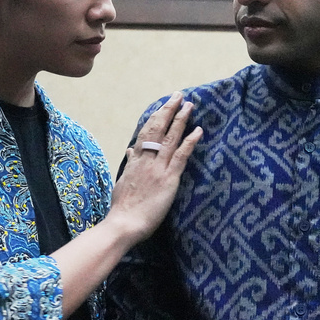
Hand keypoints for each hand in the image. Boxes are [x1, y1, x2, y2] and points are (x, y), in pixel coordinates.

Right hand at [108, 92, 201, 244]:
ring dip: (180, 119)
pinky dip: (189, 141)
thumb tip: (129, 151)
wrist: (123, 223)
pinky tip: (197, 130)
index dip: (156, 118)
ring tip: (189, 105)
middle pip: (157, 128)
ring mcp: (157, 168)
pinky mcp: (168, 179)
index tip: (163, 106)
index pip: (145, 133)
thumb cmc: (122, 208)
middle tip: (178, 96)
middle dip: (168, 110)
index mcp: (134, 161)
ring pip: (169, 137)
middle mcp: (145, 160)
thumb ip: (129, 165)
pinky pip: (180, 156)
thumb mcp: (122, 182)